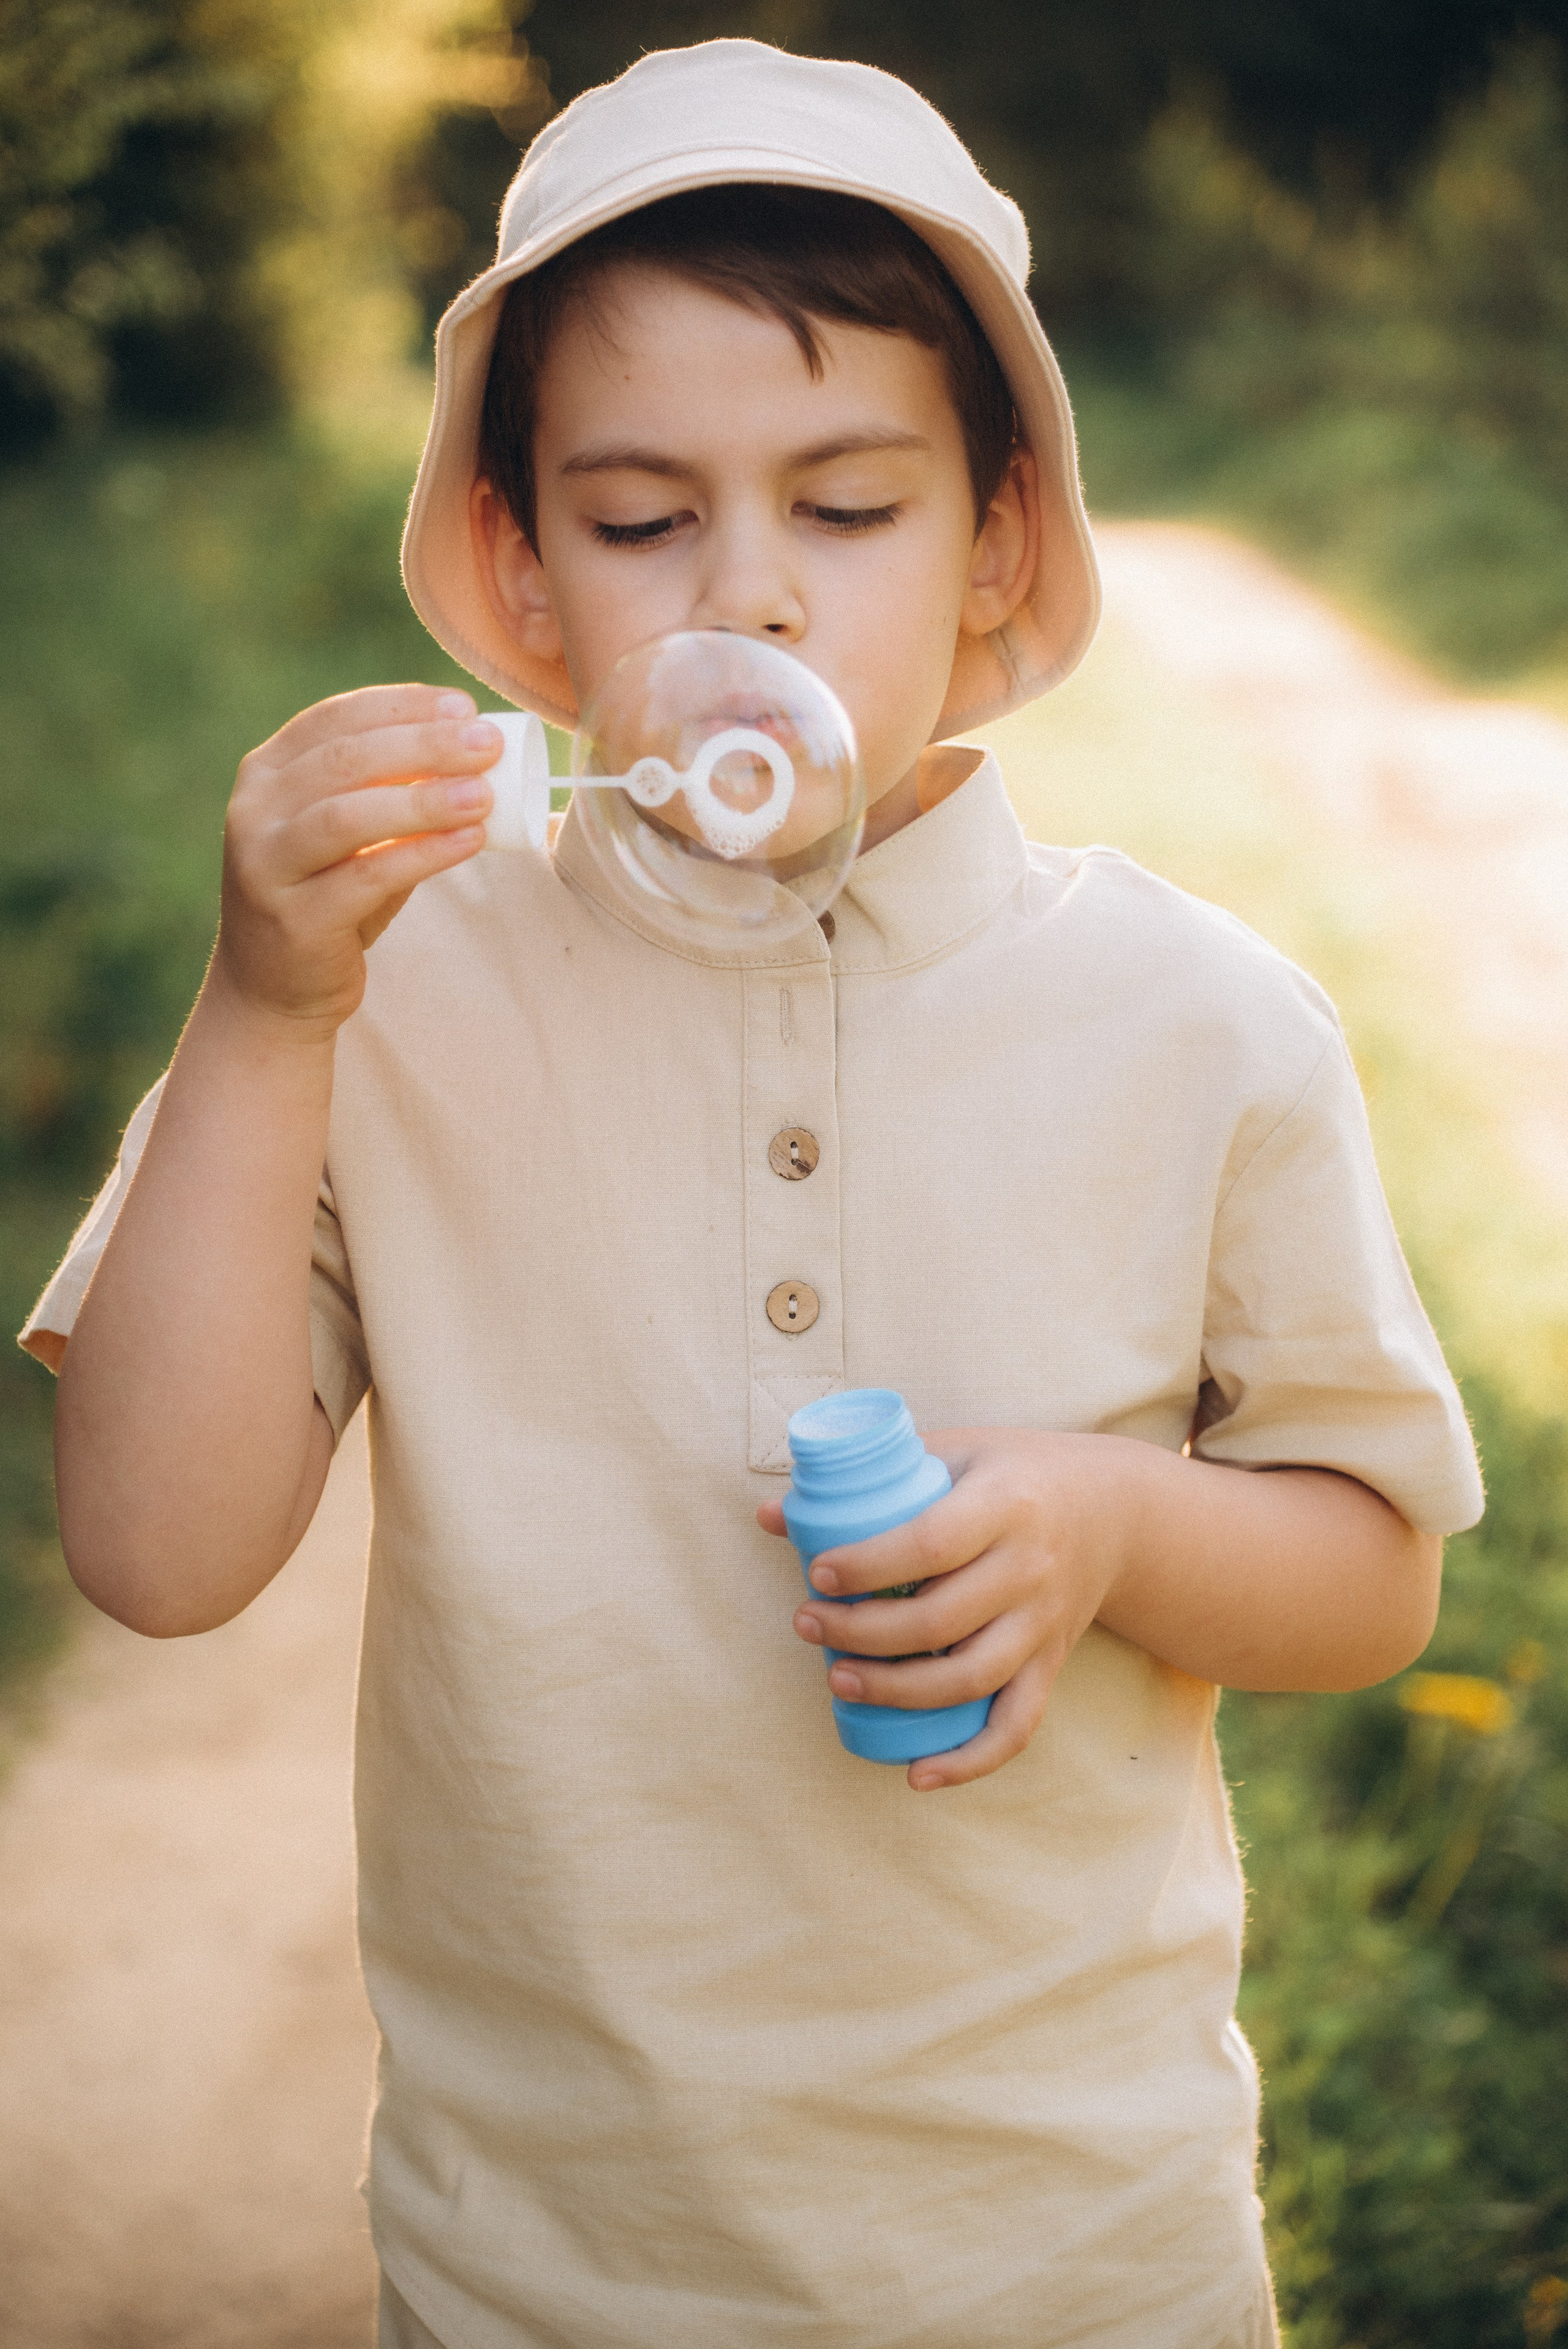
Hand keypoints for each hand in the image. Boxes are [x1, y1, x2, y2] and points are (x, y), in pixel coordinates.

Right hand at [214, 684, 501, 1033]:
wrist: (274, 986)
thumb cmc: (328, 895)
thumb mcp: (352, 832)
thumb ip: (391, 790)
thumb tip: (474, 752)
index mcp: (267, 771)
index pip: (336, 718)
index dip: (402, 706)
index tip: (463, 708)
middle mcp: (255, 809)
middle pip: (345, 760)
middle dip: (424, 745)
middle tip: (486, 742)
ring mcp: (266, 864)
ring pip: (350, 816)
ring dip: (424, 801)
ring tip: (484, 794)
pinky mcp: (294, 918)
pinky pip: (367, 877)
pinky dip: (423, 854)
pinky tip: (468, 841)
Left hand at [757, 1428, 1147, 1792]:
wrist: (1116, 1511)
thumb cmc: (1013, 1473)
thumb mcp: (954, 1450)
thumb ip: (871, 1477)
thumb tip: (770, 1515)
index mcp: (1006, 1504)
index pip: (930, 1544)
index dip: (868, 1566)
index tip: (816, 1573)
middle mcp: (1031, 1568)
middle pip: (940, 1620)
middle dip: (861, 1633)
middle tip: (807, 1625)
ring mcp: (1044, 1623)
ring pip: (970, 1679)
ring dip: (897, 1691)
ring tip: (839, 1680)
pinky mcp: (1052, 1663)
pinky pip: (1017, 1725)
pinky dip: (970, 1760)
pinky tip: (917, 1773)